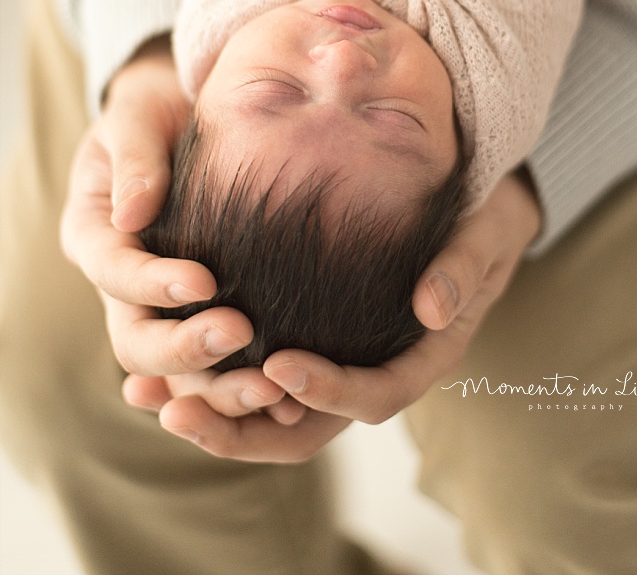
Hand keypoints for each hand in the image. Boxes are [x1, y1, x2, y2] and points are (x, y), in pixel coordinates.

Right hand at [60, 39, 253, 376]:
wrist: (190, 114)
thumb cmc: (159, 108)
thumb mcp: (138, 115)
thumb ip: (135, 156)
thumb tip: (132, 212)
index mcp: (95, 233)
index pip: (113, 272)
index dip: (152, 283)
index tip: (205, 280)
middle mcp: (122, 283)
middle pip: (136, 340)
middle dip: (184, 347)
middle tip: (243, 332)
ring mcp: (161, 305)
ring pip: (175, 372)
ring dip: (217, 386)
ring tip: (270, 385)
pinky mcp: (203, 314)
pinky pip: (215, 367)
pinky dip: (241, 385)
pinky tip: (284, 396)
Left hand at [123, 172, 539, 461]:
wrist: (476, 206)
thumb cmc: (482, 216)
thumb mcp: (485, 232)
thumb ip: (464, 266)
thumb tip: (433, 309)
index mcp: (423, 355)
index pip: (377, 394)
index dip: (329, 390)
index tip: (279, 366)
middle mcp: (374, 367)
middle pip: (310, 426)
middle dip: (244, 429)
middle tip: (182, 410)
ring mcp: (340, 355)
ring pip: (275, 412)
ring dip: (215, 412)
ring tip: (152, 397)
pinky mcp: (312, 333)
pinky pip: (261, 372)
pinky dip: (214, 375)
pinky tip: (160, 365)